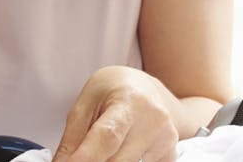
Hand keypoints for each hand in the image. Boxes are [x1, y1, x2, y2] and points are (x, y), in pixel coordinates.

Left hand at [52, 66, 178, 161]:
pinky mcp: (171, 154)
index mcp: (129, 101)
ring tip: (105, 146)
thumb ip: (72, 140)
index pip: (107, 136)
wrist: (144, 88)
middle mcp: (154, 119)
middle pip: (116, 160)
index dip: (86, 157)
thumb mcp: (85, 105)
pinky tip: (123, 150)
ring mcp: (167, 139)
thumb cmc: (111, 92)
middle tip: (81, 155)